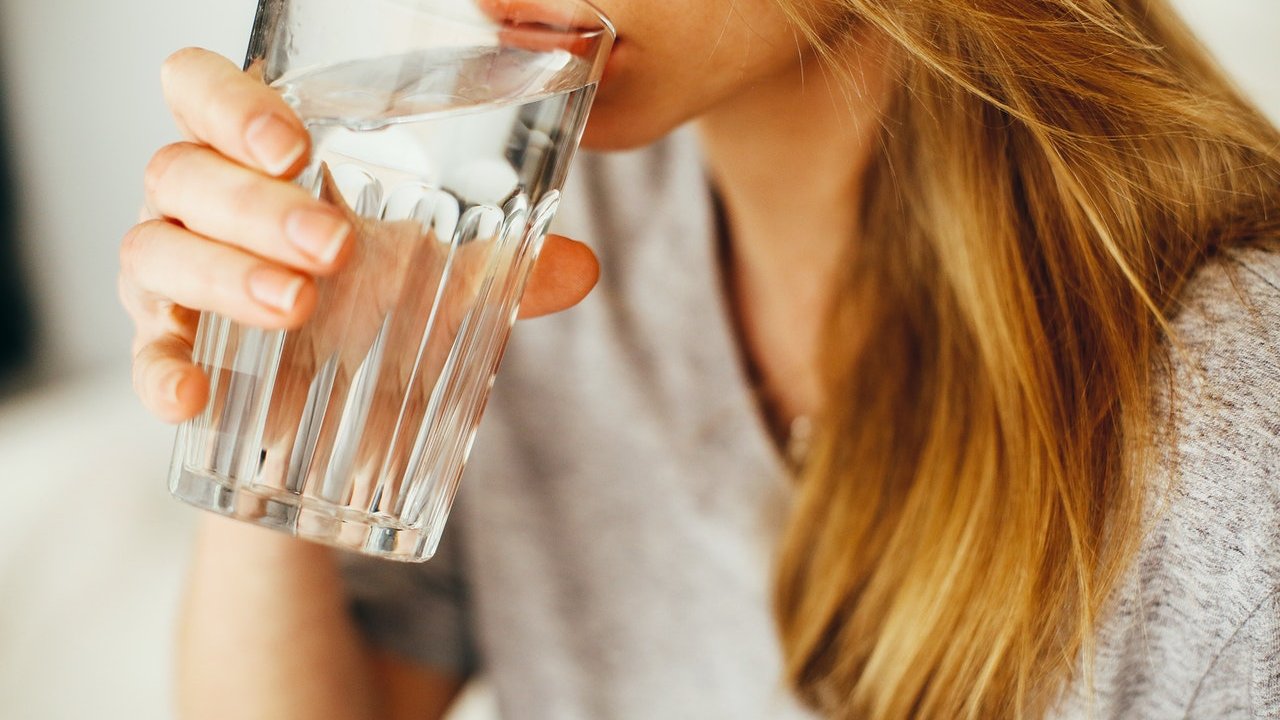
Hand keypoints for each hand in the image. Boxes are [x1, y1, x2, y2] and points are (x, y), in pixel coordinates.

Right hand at [120, 47, 599, 425]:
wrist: (339, 418)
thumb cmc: (378, 310)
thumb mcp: (443, 283)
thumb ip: (505, 269)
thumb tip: (582, 267)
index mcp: (259, 160)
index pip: (202, 90)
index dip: (230, 102)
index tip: (296, 145)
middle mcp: (202, 204)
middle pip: (182, 169)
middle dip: (255, 204)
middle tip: (333, 246)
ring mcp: (174, 275)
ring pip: (154, 247)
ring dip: (224, 274)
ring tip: (298, 305)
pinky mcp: (168, 350)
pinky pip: (143, 352)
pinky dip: (160, 370)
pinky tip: (192, 397)